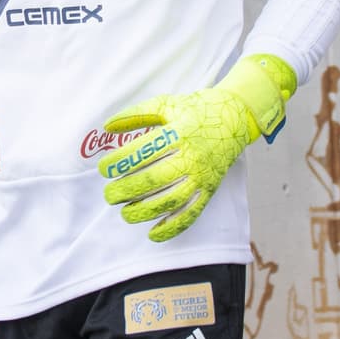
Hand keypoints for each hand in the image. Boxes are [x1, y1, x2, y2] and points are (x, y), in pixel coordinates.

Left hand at [99, 56, 292, 242]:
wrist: (236, 118)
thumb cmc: (195, 110)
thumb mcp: (166, 104)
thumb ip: (136, 114)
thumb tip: (107, 126)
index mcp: (179, 133)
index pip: (144, 151)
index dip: (120, 162)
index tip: (104, 169)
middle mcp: (192, 156)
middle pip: (155, 179)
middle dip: (126, 190)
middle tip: (109, 195)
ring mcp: (203, 175)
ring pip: (172, 200)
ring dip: (144, 211)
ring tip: (124, 214)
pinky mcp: (210, 190)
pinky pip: (192, 213)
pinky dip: (172, 227)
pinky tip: (152, 234)